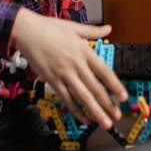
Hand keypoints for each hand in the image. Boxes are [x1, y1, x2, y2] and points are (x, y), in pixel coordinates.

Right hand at [11, 11, 126, 129]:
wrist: (27, 31)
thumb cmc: (48, 28)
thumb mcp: (74, 27)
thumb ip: (93, 31)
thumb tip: (107, 28)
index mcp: (84, 51)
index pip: (104, 72)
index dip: (116, 86)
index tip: (123, 96)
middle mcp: (76, 65)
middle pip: (96, 88)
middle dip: (108, 104)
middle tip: (117, 115)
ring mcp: (64, 75)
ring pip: (83, 97)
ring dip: (96, 112)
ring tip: (105, 122)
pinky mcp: (53, 81)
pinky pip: (67, 99)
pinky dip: (76, 111)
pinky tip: (83, 119)